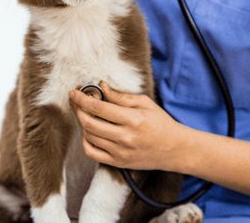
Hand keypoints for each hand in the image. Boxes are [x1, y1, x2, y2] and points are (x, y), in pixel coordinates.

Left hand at [68, 81, 183, 170]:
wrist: (175, 149)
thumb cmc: (161, 123)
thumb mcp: (145, 103)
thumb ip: (121, 96)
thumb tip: (101, 87)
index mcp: (133, 119)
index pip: (99, 108)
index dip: (82, 98)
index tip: (74, 92)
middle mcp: (125, 137)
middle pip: (89, 123)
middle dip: (77, 109)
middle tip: (75, 100)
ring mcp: (121, 152)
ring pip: (89, 137)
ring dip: (82, 123)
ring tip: (85, 113)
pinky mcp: (118, 163)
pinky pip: (92, 153)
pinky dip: (85, 141)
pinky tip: (89, 131)